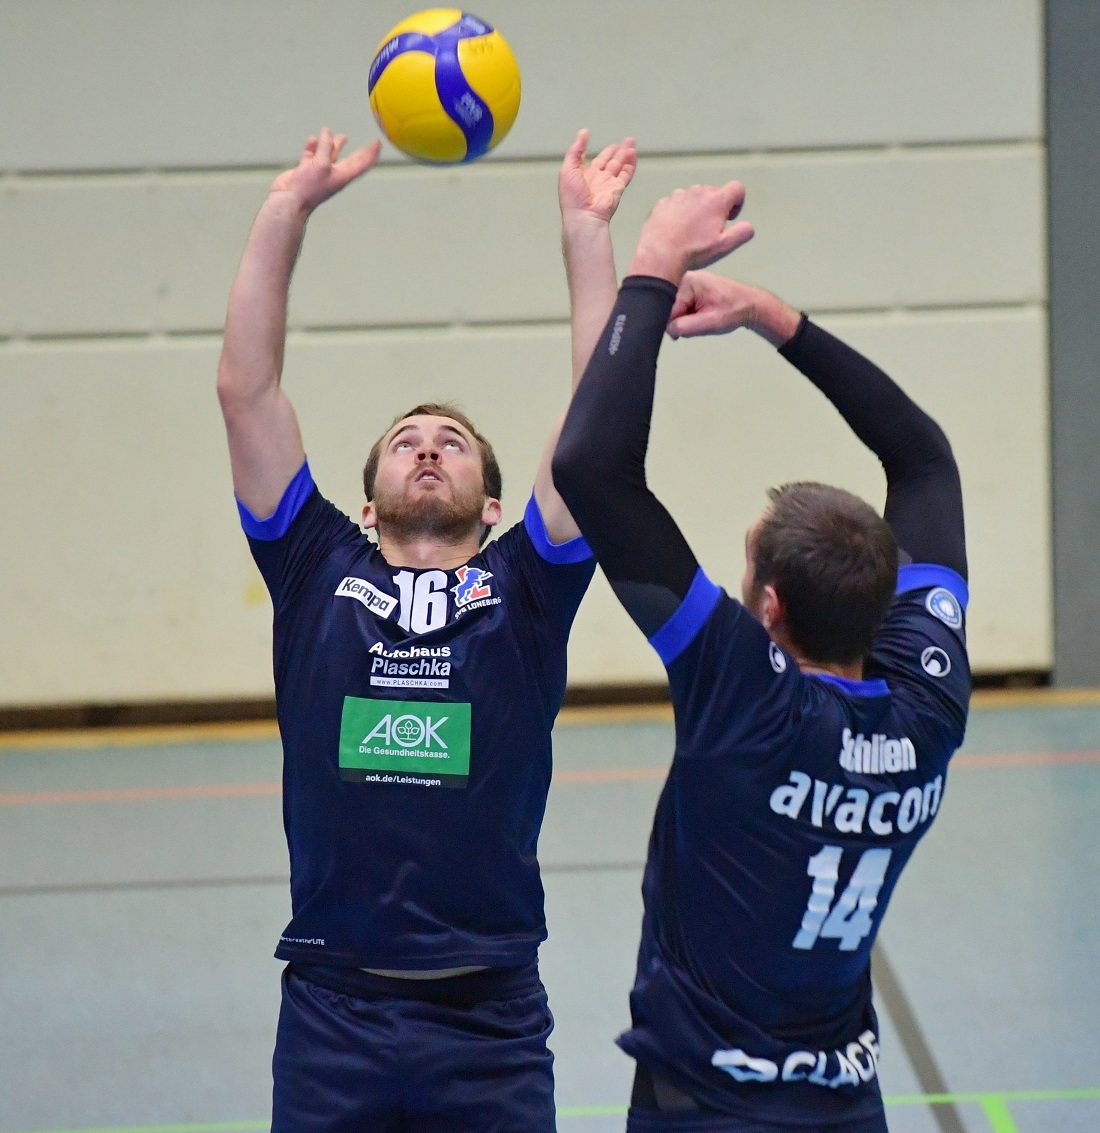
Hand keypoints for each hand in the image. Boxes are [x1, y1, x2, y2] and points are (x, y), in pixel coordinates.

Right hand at [269, 127, 380, 213]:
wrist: (289, 201)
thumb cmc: (308, 187)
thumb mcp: (321, 164)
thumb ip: (325, 147)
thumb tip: (327, 133)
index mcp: (342, 175)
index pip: (361, 163)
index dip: (370, 153)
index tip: (378, 143)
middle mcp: (333, 174)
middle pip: (350, 161)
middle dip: (359, 152)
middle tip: (369, 144)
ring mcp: (319, 173)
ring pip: (329, 156)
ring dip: (334, 146)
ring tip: (340, 137)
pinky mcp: (306, 171)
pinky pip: (312, 156)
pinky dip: (313, 147)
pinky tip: (313, 140)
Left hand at [559, 128, 636, 222]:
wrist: (583, 216)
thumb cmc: (572, 198)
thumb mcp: (568, 168)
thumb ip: (576, 150)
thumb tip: (583, 132)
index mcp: (584, 176)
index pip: (593, 161)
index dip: (597, 151)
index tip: (597, 140)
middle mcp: (597, 180)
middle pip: (609, 162)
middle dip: (616, 151)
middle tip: (625, 141)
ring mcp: (608, 184)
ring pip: (619, 165)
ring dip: (625, 154)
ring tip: (631, 142)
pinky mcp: (617, 188)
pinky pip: (626, 173)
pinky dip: (631, 163)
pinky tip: (633, 153)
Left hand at [629, 183, 753, 284]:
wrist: (659, 255)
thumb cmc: (693, 252)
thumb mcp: (724, 246)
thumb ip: (742, 233)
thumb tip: (748, 227)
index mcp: (716, 200)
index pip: (737, 188)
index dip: (737, 202)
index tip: (729, 218)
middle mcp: (698, 192)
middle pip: (714, 193)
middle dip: (715, 208)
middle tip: (708, 231)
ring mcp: (679, 195)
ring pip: (694, 198)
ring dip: (696, 210)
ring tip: (690, 232)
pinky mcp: (663, 203)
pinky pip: (676, 204)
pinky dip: (678, 213)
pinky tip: (675, 230)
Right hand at [668, 272, 801, 345]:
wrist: (750, 305)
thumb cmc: (734, 311)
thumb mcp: (709, 322)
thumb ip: (684, 327)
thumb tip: (667, 329)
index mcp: (687, 281)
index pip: (668, 310)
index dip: (677, 324)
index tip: (693, 327)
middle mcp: (684, 277)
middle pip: (670, 308)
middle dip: (682, 321)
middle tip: (701, 322)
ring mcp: (687, 282)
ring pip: (675, 310)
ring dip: (687, 319)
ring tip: (704, 317)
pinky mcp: (690, 288)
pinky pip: (681, 307)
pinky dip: (690, 315)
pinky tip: (702, 314)